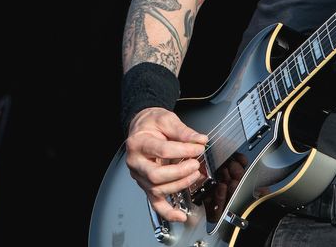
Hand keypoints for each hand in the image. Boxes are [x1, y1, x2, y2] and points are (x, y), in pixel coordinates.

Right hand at [124, 107, 208, 222]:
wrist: (141, 128)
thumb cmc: (151, 124)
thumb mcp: (166, 119)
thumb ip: (183, 131)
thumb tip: (200, 140)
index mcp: (138, 143)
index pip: (162, 150)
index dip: (183, 150)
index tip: (198, 146)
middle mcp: (136, 162)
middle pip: (156, 175)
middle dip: (180, 172)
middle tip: (195, 163)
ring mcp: (140, 176)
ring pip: (157, 189)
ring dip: (179, 185)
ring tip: (194, 174)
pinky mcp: (146, 185)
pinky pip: (155, 203)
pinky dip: (168, 212)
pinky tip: (180, 215)